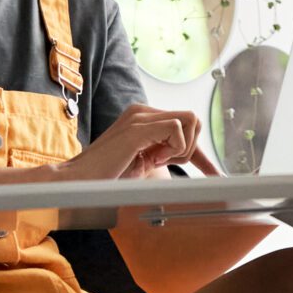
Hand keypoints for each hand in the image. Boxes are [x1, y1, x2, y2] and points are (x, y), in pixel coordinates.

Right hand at [54, 104, 222, 180]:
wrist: (77, 181)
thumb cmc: (106, 177)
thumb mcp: (142, 164)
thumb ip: (161, 155)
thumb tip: (190, 160)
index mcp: (142, 118)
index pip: (184, 125)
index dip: (202, 154)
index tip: (215, 175)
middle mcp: (142, 111)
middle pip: (192, 119)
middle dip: (189, 148)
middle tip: (163, 163)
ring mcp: (140, 117)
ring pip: (189, 120)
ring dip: (181, 148)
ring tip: (155, 161)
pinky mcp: (138, 128)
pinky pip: (177, 129)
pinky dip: (174, 149)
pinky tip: (152, 160)